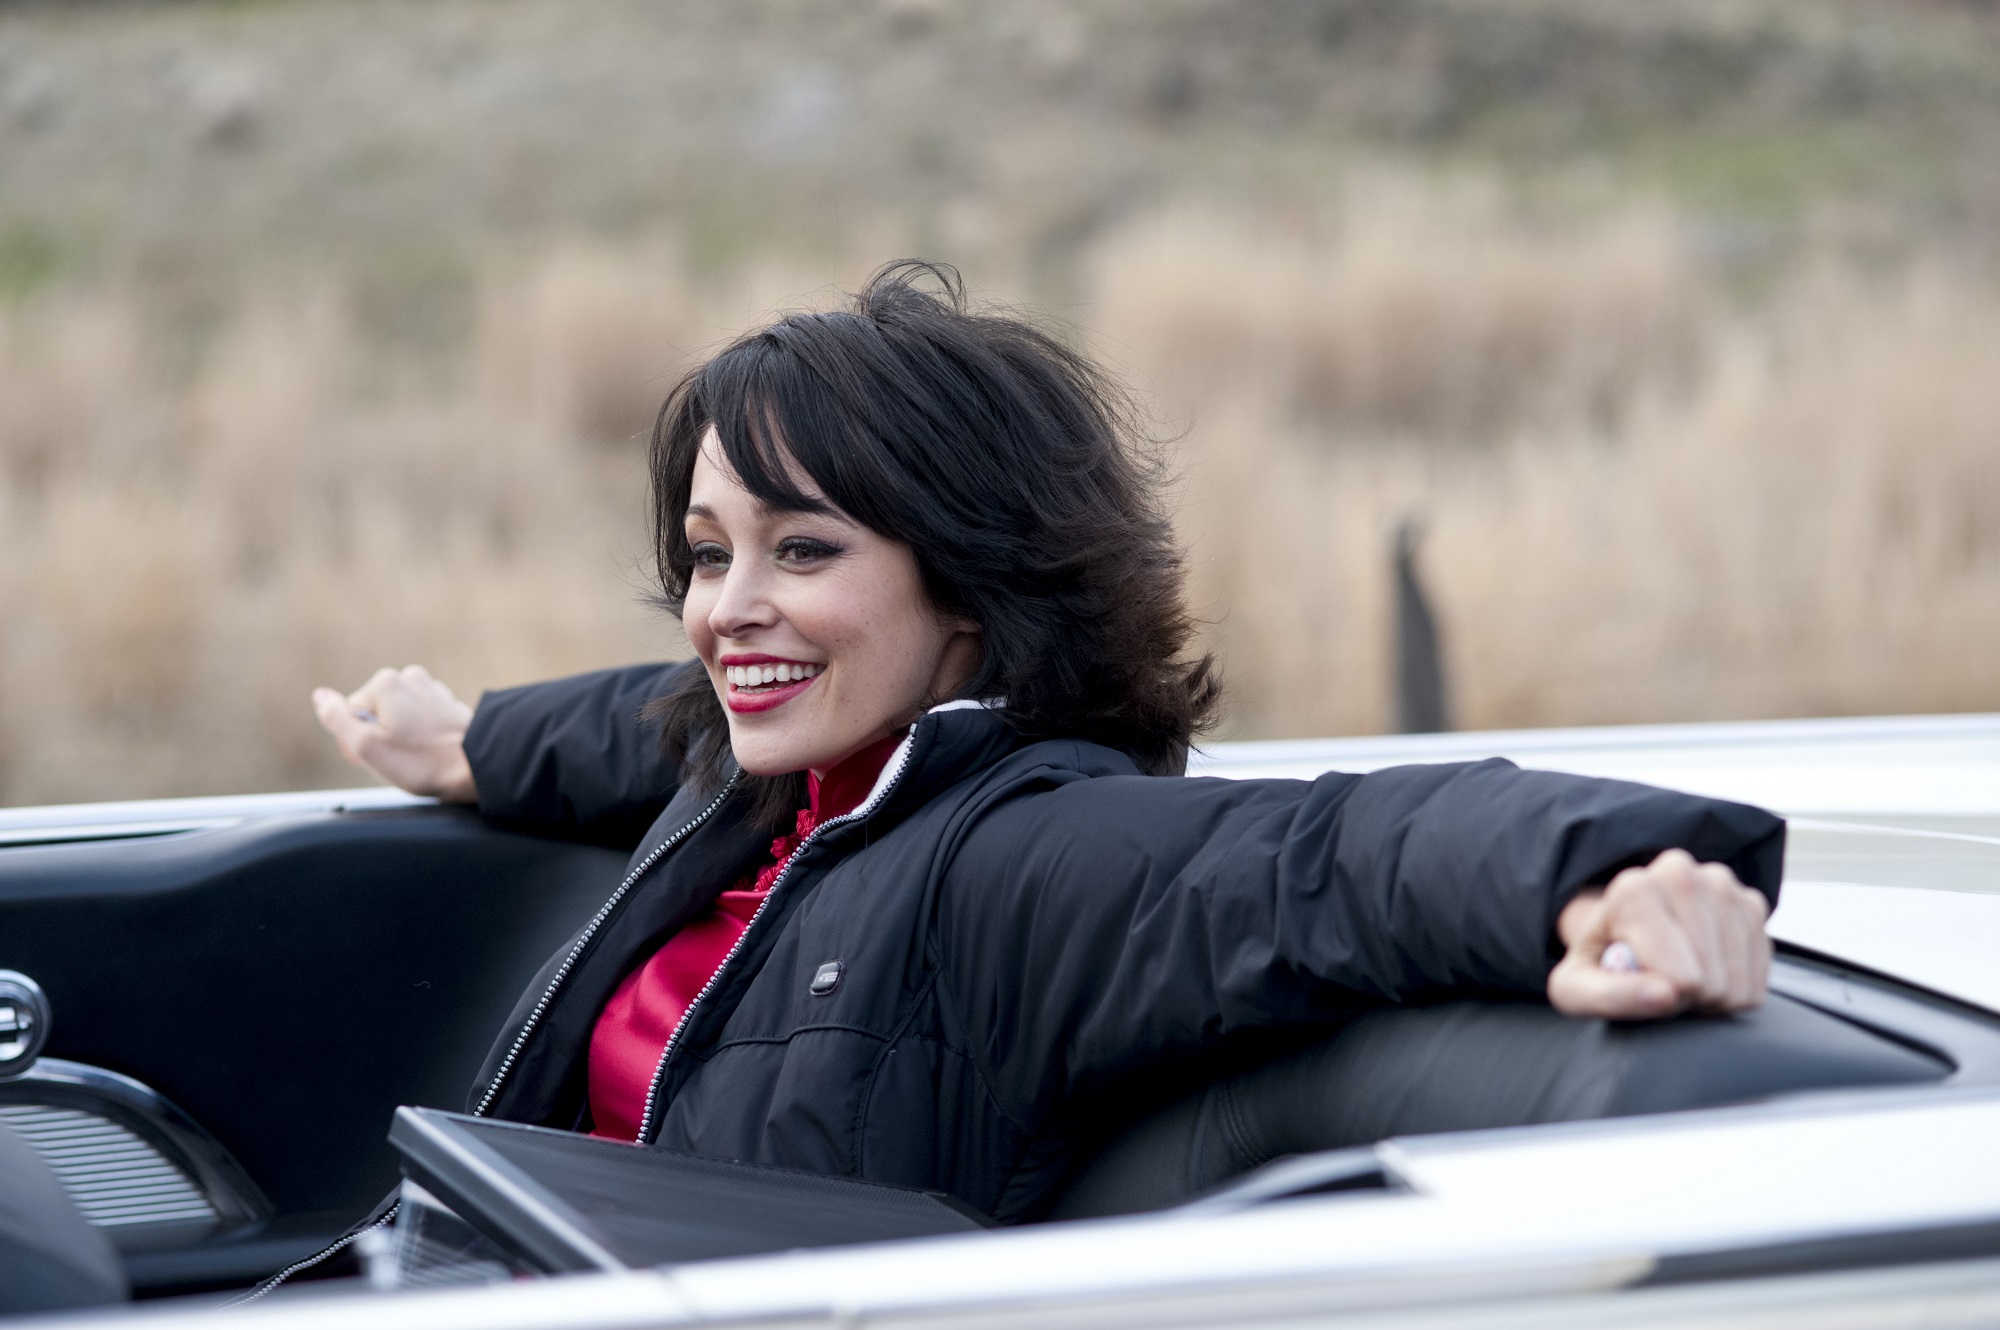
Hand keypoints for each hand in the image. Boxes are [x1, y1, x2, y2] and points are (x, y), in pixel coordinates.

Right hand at [311, 666, 477, 802]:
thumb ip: (337, 719)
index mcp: (386, 683)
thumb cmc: (423, 762)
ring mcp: (432, 689)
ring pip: (398, 719)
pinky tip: (434, 752)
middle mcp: (410, 678)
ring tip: (420, 757)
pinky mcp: (449, 705)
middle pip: (375, 714)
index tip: (376, 758)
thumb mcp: (366, 747)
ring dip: (402, 739)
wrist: (479, 768)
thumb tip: (320, 696)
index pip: (350, 715)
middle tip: (399, 761)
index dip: (356, 742)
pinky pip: (421, 723)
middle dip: (379, 739)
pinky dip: (423, 738)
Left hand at [1547, 849, 1770, 1019]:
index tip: (1638, 983)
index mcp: (1634, 889)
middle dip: (1687, 999)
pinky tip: (1706, 971)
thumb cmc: (1598, 961)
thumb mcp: (1577, 987)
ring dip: (1711, 997)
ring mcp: (1722, 885)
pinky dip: (1735, 990)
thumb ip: (1609, 996)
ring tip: (1679, 976)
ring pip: (1739, 984)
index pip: (1681, 977)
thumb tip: (1665, 995)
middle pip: (1712, 982)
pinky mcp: (1751, 904)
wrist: (1621, 931)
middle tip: (1658, 982)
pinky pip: (1760, 979)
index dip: (1662, 998)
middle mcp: (1681, 874)